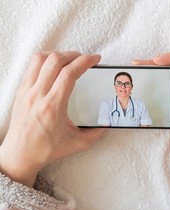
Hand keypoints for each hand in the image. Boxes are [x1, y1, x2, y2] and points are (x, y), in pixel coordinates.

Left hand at [0, 51, 104, 186]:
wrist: (21, 154)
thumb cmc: (48, 149)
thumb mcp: (79, 143)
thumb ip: (97, 132)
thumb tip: (109, 120)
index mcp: (53, 106)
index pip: (69, 73)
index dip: (85, 61)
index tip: (95, 59)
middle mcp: (37, 95)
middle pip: (55, 61)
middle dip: (74, 55)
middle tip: (85, 59)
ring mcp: (26, 91)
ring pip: (40, 59)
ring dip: (58, 54)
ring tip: (69, 59)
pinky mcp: (21, 91)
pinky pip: (32, 66)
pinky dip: (45, 60)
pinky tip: (55, 66)